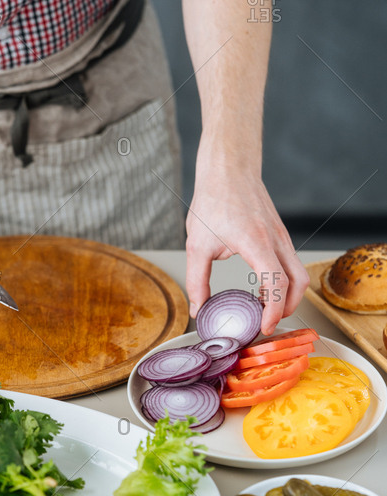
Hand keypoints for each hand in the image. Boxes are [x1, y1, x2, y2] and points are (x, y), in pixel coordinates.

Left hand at [185, 148, 309, 334]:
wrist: (229, 168)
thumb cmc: (215, 199)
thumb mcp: (197, 244)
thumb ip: (197, 280)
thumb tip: (198, 307)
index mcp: (257, 242)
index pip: (277, 283)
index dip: (274, 310)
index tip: (264, 326)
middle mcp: (276, 240)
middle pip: (298, 283)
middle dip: (287, 307)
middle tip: (267, 322)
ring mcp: (282, 236)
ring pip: (298, 273)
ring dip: (287, 295)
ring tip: (264, 308)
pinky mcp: (280, 234)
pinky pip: (290, 263)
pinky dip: (283, 281)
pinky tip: (262, 287)